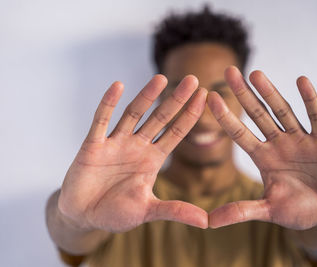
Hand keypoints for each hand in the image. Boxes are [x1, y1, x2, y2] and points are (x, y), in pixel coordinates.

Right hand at [58, 75, 207, 232]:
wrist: (84, 215)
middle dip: (176, 100)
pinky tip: (118, 86)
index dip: (190, 115)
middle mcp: (137, 146)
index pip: (177, 132)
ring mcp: (116, 143)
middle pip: (160, 118)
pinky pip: (101, 120)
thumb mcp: (148, 210)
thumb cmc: (116, 212)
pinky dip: (108, 104)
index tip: (206, 96)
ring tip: (162, 78)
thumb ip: (175, 211)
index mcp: (153, 159)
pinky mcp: (94, 145)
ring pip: (134, 114)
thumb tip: (207, 223)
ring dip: (147, 97)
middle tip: (194, 79)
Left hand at [207, 66, 316, 229]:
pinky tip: (301, 81)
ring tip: (256, 73)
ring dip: (271, 92)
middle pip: (258, 115)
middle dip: (244, 95)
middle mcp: (278, 144)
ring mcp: (300, 140)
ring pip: (283, 111)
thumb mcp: (268, 210)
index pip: (239, 134)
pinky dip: (310, 100)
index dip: (226, 117)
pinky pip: (316, 116)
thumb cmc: (298, 211)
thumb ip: (241, 211)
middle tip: (228, 72)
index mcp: (263, 158)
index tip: (209, 98)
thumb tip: (208, 222)